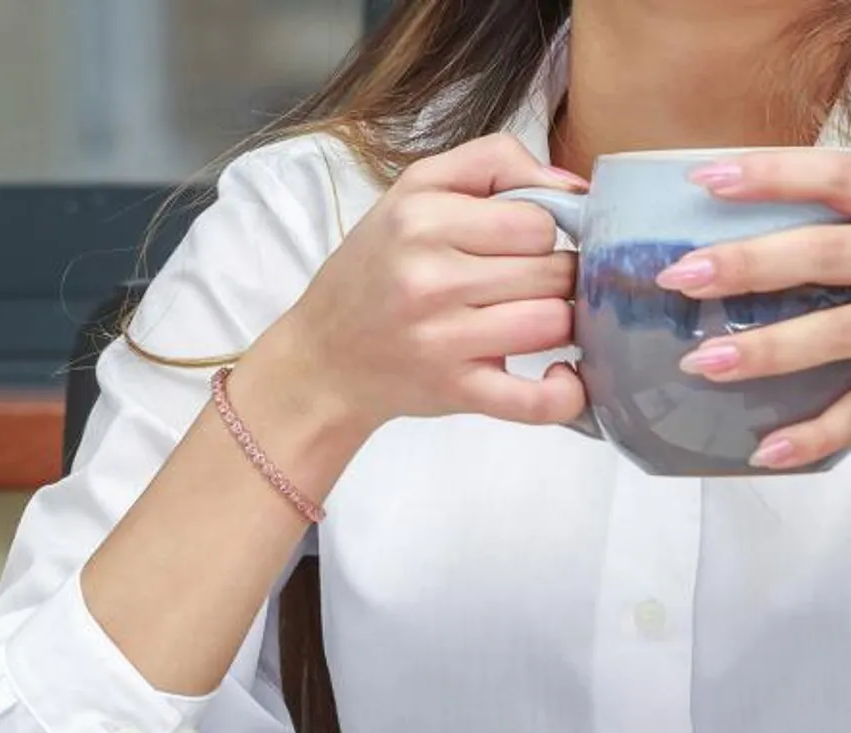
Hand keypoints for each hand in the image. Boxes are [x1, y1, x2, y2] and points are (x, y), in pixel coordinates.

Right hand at [285, 134, 588, 430]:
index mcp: (423, 219)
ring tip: (527, 320)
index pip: (537, 219)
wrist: (324, 360)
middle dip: (552, 277)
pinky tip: (562, 376)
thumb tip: (575, 186)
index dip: (543, 232)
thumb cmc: (374, 274)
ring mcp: (444, 341)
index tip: (519, 247)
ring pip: (554, 322)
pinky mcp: (456, 392)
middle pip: (554, 270)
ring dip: (556, 323)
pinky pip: (536, 401)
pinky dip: (564, 394)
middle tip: (521, 287)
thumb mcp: (412, 192)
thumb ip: (491, 163)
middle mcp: (431, 279)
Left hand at [655, 149, 850, 469]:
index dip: (774, 174)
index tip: (703, 180)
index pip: (837, 177)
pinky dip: (815, 436)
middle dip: (748, 264)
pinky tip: (765, 450)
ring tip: (700, 362)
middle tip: (680, 277)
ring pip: (836, 333)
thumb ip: (837, 226)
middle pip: (822, 254)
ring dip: (767, 349)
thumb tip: (736, 205)